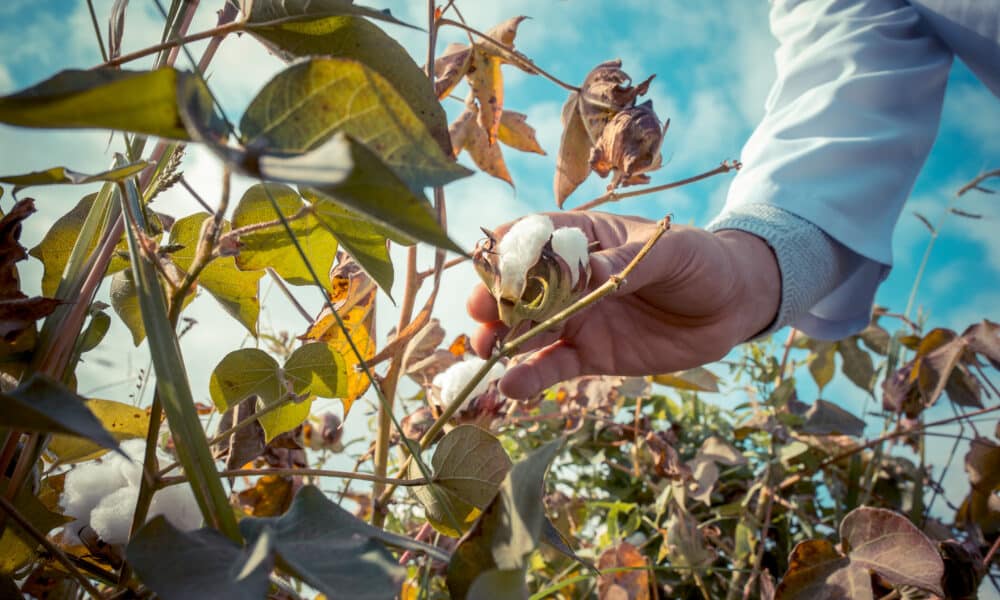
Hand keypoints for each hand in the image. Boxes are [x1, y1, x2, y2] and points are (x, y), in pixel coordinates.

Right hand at [466, 211, 780, 398]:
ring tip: (486, 353)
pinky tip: (511, 388)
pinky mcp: (588, 355)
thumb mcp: (669, 252)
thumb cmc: (698, 261)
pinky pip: (551, 367)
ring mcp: (575, 319)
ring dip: (501, 341)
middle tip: (481, 314)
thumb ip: (626, 263)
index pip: (533, 239)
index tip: (490, 267)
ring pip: (526, 331)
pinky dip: (529, 378)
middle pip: (519, 289)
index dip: (508, 252)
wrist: (730, 306)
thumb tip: (589, 271)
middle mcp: (568, 280)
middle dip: (496, 300)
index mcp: (582, 239)